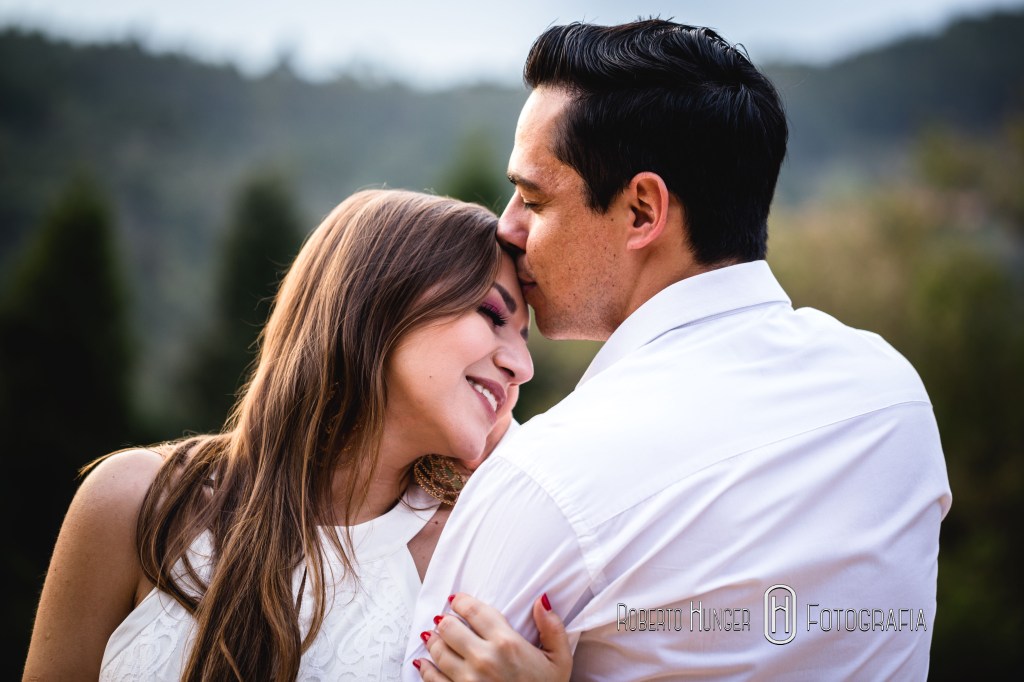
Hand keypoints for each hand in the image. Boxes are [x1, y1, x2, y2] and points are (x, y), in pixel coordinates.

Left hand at [414, 592, 571, 681]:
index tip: (457, 600)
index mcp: (507, 643)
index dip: (461, 601)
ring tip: (434, 636)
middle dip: (446, 619)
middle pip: (449, 626)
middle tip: (446, 619)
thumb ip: (552, 628)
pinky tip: (423, 663)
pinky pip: (432, 679)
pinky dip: (426, 668)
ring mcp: (468, 680)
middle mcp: (484, 658)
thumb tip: (541, 602)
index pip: (474, 610)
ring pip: (438, 650)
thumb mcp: (559, 661)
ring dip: (434, 640)